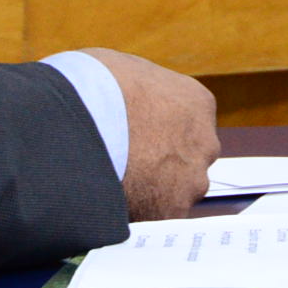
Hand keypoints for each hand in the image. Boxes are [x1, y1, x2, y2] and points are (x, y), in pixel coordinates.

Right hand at [81, 48, 217, 219]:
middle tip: (127, 164)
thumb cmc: (97, 85)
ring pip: (175, 193)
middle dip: (162, 164)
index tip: (139, 138)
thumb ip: (139, 90)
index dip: (160, 132)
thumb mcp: (124, 69)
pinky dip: (138, 216)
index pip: (188, 124)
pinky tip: (112, 205)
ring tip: (113, 187)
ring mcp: (191, 181)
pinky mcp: (169, 213)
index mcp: (197, 103)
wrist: (83, 119)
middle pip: (187, 160)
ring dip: (151, 192)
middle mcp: (204, 144)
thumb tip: (125, 96)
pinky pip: (155, 219)